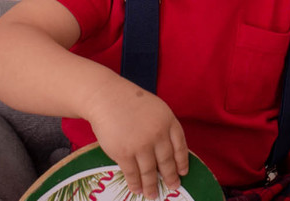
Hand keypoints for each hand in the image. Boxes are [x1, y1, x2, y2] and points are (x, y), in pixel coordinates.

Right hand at [88, 84, 187, 198]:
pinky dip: (135, 183)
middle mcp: (158, 134)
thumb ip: (163, 127)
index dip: (182, 161)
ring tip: (152, 195)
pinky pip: (132, 173)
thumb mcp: (155, 108)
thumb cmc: (130, 102)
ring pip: (150, 171)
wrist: (106, 98)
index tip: (183, 172)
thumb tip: (168, 151)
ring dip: (152, 186)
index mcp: (168, 121)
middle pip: (167, 161)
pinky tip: (137, 189)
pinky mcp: (124, 153)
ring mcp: (141, 144)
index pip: (180, 146)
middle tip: (173, 187)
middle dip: (170, 177)